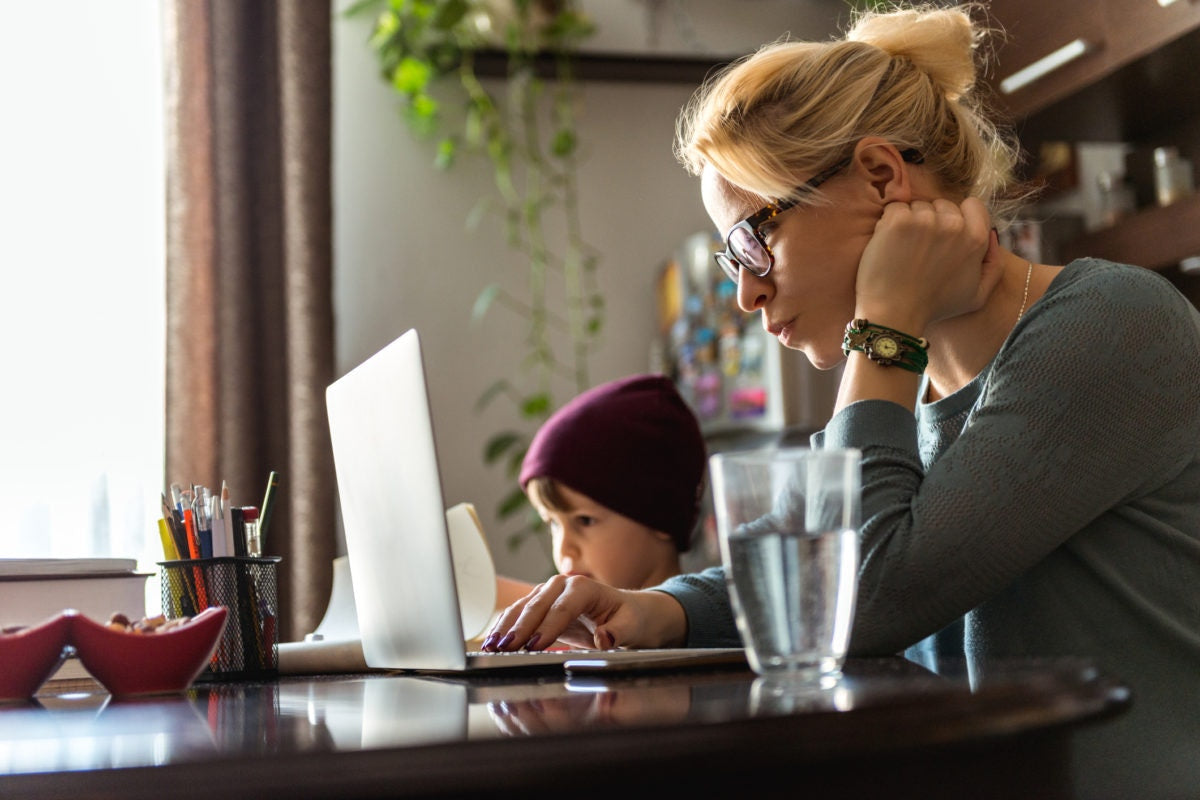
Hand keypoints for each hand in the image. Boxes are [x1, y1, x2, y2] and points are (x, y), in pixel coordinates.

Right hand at [480, 574, 686, 651]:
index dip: (547, 627)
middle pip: (537, 606)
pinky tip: (492, 642)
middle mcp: (563, 585)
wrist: (628, 612)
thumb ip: (619, 632)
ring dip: (505, 628)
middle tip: (505, 649)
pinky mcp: (540, 606)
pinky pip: (518, 615)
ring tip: (491, 648)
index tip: (534, 646)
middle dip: (519, 629)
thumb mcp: (633, 627)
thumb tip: (604, 638)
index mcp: (585, 587)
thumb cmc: (631, 618)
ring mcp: (549, 593)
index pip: (562, 607)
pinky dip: (504, 628)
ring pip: (522, 609)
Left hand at [854, 196, 994, 330]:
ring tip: (904, 252)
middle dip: (931, 221)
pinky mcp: (898, 221)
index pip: (973, 205)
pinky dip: (888, 223)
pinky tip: (889, 246)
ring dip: (909, 222)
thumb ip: (994, 265)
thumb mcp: (977, 296)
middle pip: (942, 205)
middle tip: (920, 250)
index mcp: (976, 239)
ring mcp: (925, 221)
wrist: (894, 315)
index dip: (958, 217)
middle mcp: (954, 225)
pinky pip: (894, 208)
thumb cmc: (933, 308)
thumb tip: (992, 234)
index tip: (944, 235)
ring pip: (917, 206)